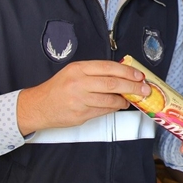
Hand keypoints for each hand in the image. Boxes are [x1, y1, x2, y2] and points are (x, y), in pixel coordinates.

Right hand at [17, 60, 149, 135]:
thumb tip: (122, 74)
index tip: (139, 75)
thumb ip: (96, 72)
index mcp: (79, 69)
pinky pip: (103, 111)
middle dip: (132, 86)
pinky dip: (114, 108)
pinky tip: (118, 105)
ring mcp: (79, 100)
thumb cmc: (58, 88)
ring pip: (110, 100)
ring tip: (131, 98)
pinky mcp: (80, 115)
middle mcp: (79, 83)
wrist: (38, 106)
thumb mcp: (74, 72)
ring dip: (124, 100)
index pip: (108, 68)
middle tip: (144, 89)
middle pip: (112, 84)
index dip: (127, 72)